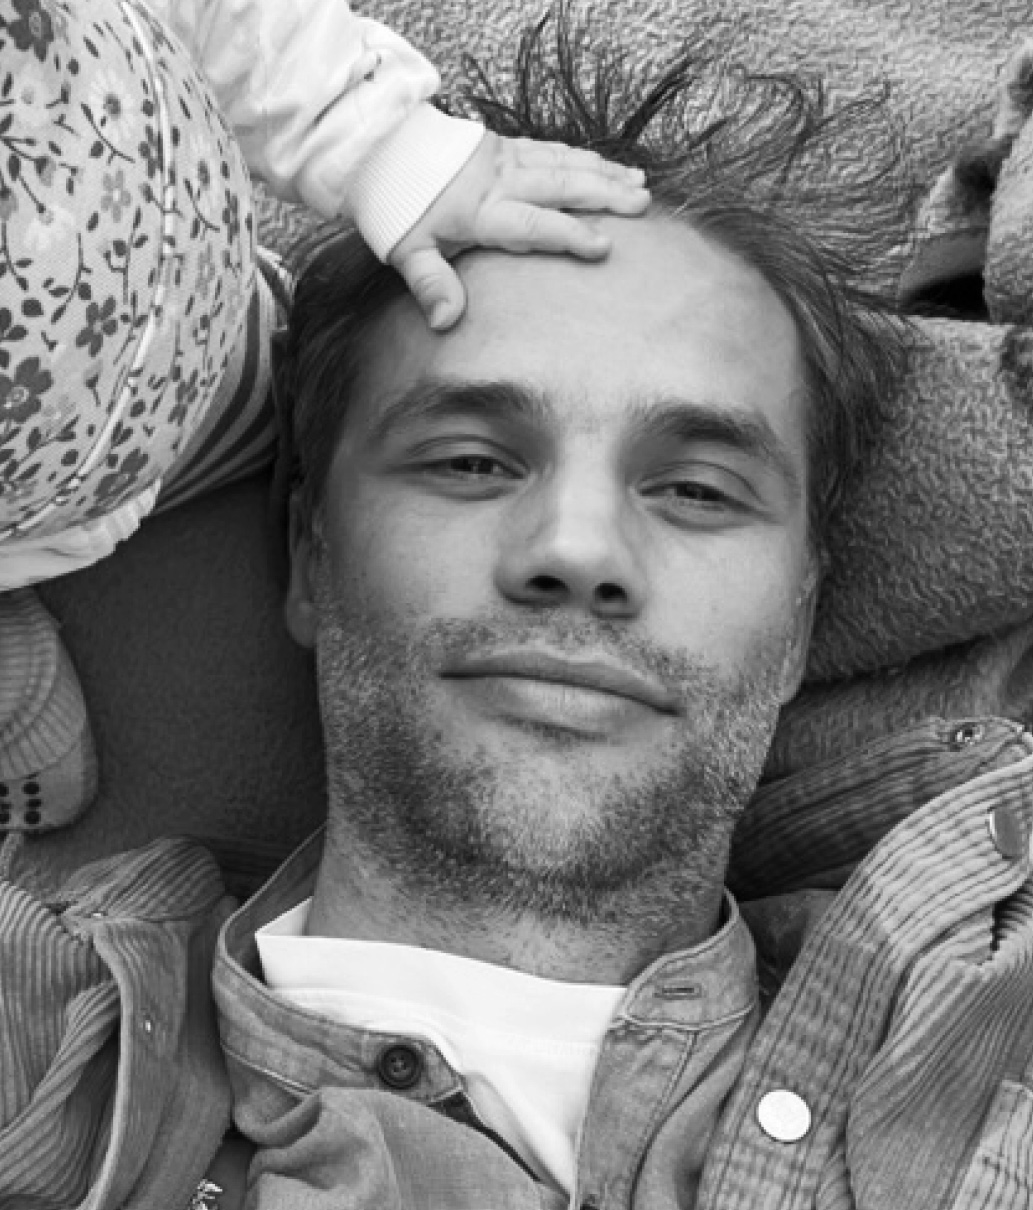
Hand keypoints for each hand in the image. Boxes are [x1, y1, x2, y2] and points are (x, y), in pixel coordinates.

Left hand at [388, 132, 648, 329]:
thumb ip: (431, 284)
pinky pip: (552, 150)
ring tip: (639, 185)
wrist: (381, 150)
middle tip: (642, 205)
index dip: (568, 234)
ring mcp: (505, 158)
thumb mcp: (408, 251)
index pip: (533, 224)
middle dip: (604, 194)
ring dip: (603, 173)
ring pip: (563, 163)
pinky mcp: (504, 145)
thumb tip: (445, 321)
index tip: (603, 246)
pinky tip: (605, 165)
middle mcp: (501, 180)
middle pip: (561, 185)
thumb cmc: (397, 207)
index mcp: (481, 210)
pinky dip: (583, 157)